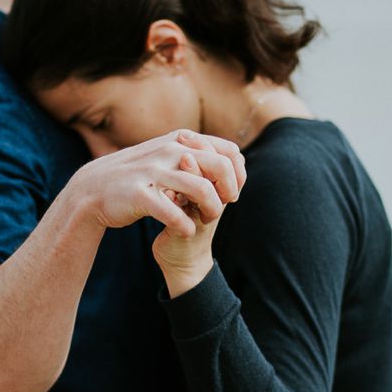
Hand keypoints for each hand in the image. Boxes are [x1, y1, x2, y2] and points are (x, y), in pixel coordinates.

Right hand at [68, 129, 244, 237]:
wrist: (92, 189)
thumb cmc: (136, 176)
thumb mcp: (165, 154)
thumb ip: (194, 153)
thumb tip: (231, 156)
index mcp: (181, 140)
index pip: (228, 152)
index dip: (238, 175)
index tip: (231, 193)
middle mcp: (170, 151)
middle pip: (220, 167)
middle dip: (228, 192)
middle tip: (222, 208)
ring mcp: (154, 171)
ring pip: (201, 189)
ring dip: (211, 210)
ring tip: (206, 220)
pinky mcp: (140, 194)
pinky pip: (173, 212)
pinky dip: (185, 225)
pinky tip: (186, 230)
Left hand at [152, 153, 221, 297]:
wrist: (177, 257)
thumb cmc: (181, 221)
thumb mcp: (186, 194)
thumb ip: (189, 173)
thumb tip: (182, 139)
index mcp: (215, 190)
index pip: (225, 160)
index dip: (207, 145)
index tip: (184, 134)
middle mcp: (214, 202)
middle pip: (220, 171)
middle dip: (203, 154)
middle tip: (183, 142)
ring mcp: (203, 218)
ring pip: (206, 191)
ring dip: (194, 175)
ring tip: (182, 162)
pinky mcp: (189, 234)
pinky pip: (186, 216)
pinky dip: (176, 203)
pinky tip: (165, 193)